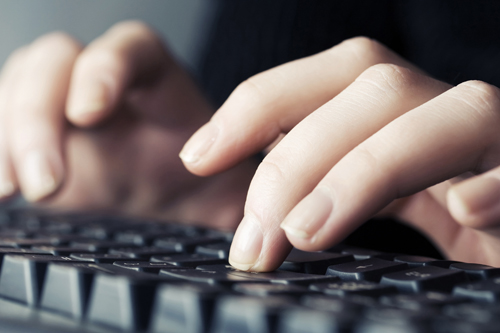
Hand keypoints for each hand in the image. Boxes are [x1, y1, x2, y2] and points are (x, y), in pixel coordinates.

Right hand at [0, 21, 255, 227]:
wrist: (164, 198)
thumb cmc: (195, 182)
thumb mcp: (222, 185)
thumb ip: (238, 191)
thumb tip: (256, 221)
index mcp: (155, 79)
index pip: (127, 49)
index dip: (104, 70)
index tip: (91, 114)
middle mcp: (102, 80)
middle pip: (55, 64)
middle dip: (41, 118)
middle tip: (47, 182)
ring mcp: (60, 101)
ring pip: (17, 88)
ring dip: (7, 136)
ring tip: (11, 189)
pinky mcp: (33, 131)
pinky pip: (0, 125)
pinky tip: (0, 189)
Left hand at [181, 37, 499, 270]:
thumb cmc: (446, 228)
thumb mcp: (372, 201)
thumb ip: (327, 195)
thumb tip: (257, 227)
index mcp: (399, 118)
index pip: (328, 79)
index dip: (259, 104)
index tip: (199, 154)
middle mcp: (446, 116)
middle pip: (374, 88)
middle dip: (298, 160)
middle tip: (253, 242)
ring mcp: (499, 146)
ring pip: (452, 114)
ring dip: (368, 171)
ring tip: (307, 232)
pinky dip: (498, 182)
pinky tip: (466, 208)